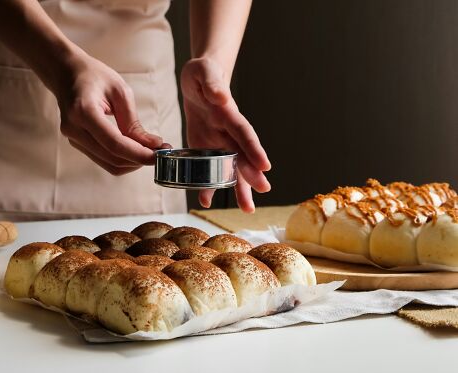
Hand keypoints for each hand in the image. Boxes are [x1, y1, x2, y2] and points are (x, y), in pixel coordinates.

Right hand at [49, 53, 164, 174]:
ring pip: (109, 164)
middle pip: (112, 158)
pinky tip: (135, 149)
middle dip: (139, 159)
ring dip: (132, 162)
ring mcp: (73, 139)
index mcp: (83, 111)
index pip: (114, 143)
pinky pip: (103, 159)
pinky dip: (122, 159)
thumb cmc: (94, 76)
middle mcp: (74, 129)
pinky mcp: (77, 143)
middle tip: (160, 152)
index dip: (138, 153)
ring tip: (150, 151)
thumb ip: (134, 122)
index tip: (159, 154)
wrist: (66, 73)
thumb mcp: (119, 91)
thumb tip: (153, 145)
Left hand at [181, 57, 270, 211]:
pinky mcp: (207, 148)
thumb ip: (211, 82)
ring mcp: (219, 141)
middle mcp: (228, 131)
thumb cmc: (202, 74)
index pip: (243, 133)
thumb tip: (221, 96)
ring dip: (238, 188)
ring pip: (231, 168)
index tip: (265, 166)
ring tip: (247, 209)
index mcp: (228, 113)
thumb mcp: (202, 72)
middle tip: (262, 192)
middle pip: (242, 156)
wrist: (199, 80)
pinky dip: (207, 185)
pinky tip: (206, 201)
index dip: (253, 149)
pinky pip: (209, 169)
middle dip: (251, 174)